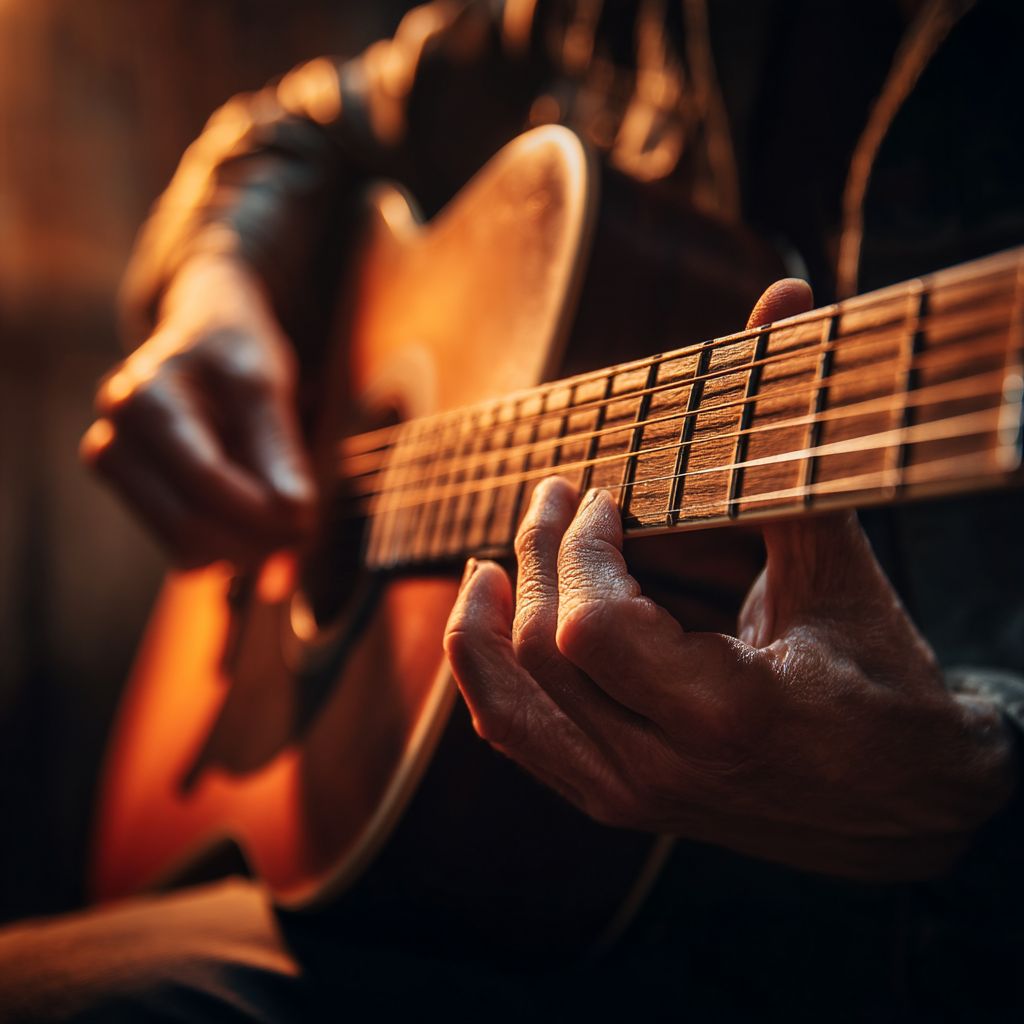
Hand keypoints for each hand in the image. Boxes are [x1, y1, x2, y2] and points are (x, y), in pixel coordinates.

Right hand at [81, 255, 315, 567]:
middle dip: (255, 537)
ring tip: (289, 525)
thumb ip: (278, 446)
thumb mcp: (264, 382)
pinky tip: (258, 524)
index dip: (259, 508)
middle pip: (190, 523)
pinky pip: (184, 551)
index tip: (307, 515)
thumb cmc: (234, 354)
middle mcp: (114, 440)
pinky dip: (229, 550)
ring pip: (185, 548)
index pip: (204, 477)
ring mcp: (118, 475)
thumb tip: (296, 510)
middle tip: (306, 528)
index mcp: (144, 401)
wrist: (201, 337)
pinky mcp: (135, 501)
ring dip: (246, 550)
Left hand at [444, 281, 1017, 880]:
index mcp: (721, 713)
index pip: (588, 622)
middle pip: (541, 650)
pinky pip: (521, 741)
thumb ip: (789, 441)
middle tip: (556, 498)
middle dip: (537, 556)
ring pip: (509, 708)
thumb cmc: (885, 683)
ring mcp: (630, 796)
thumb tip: (782, 301)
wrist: (908, 801)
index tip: (602, 497)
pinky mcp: (616, 801)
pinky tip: (491, 626)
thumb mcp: (839, 568)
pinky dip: (491, 681)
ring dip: (485, 625)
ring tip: (489, 563)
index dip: (578, 546)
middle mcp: (660, 769)